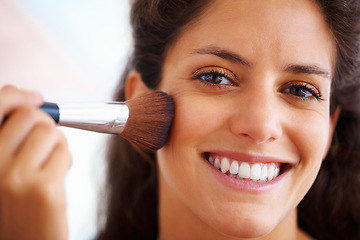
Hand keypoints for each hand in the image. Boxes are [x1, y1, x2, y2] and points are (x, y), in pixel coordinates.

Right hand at [0, 85, 70, 239]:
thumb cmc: (15, 206)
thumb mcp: (0, 169)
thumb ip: (7, 139)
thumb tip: (29, 102)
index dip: (17, 96)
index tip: (35, 98)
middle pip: (30, 116)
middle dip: (44, 126)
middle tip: (45, 144)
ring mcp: (16, 177)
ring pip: (50, 132)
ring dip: (57, 144)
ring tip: (50, 162)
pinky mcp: (44, 188)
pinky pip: (64, 152)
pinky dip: (65, 160)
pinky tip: (56, 176)